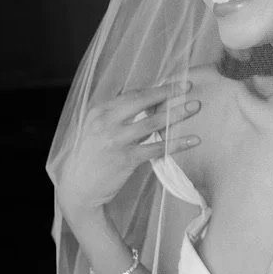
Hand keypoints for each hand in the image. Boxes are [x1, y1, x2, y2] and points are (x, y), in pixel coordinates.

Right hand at [56, 81, 201, 224]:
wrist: (77, 189)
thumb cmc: (90, 158)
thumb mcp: (95, 130)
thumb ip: (116, 117)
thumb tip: (143, 102)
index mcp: (99, 112)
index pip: (131, 94)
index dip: (155, 88)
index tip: (174, 84)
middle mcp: (106, 122)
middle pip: (142, 101)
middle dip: (167, 92)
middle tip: (188, 87)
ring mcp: (116, 140)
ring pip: (153, 122)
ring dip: (176, 113)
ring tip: (195, 107)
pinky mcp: (126, 159)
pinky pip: (157, 148)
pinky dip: (177, 143)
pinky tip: (193, 140)